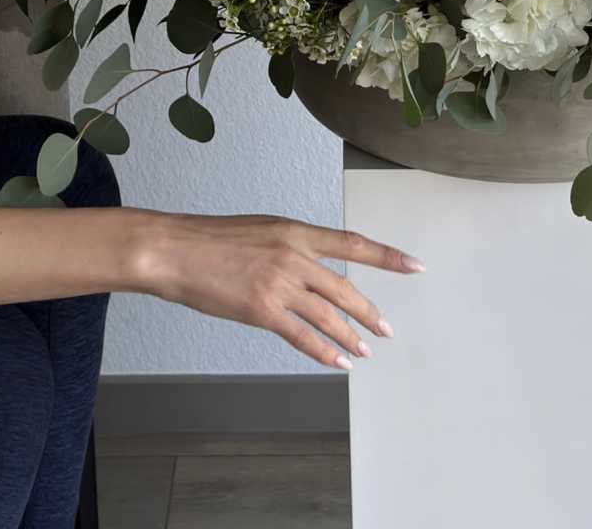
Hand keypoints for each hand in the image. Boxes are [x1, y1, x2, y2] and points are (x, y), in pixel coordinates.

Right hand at [131, 210, 422, 369]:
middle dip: (370, 312)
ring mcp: (279, 282)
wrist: (176, 250)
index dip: (387, 256)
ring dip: (351, 336)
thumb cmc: (211, 239)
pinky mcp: (263, 309)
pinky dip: (325, 352)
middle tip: (387, 329)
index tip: (415, 265)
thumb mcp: (260, 229)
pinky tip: (339, 362)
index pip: (352, 243)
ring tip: (366, 350)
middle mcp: (293, 254)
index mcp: (294, 230)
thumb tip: (312, 268)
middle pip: (346, 287)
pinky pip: (303, 336)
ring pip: (329, 315)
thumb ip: (290, 246)